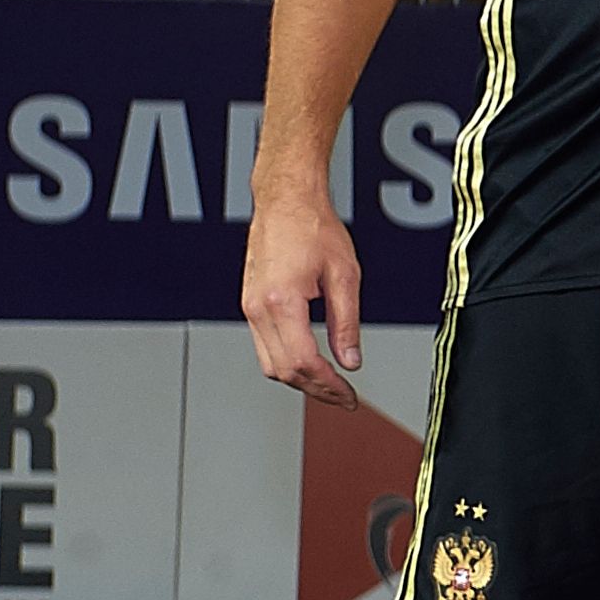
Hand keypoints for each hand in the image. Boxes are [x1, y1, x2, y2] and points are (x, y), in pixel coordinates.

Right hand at [239, 190, 363, 405]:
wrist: (285, 201)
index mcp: (281, 301)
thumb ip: (347, 323)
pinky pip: (264, 346)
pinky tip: (311, 363)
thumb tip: (351, 360)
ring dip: (300, 379)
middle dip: (315, 389)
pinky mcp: (249, 304)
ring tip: (332, 385)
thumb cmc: (313, 228)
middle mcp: (257, 308)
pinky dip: (287, 362)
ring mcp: (249, 307)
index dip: (329, 385)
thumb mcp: (345, 275)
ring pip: (269, 363)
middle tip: (345, 397)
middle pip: (282, 370)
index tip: (350, 395)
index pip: (302, 362)